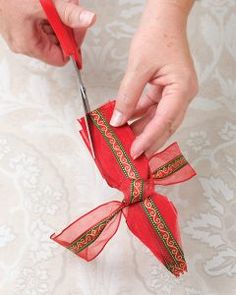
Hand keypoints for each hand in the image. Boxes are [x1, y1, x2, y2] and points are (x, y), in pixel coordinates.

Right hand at [0, 0, 95, 65]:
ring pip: (50, 33)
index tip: (78, 28)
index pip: (61, 57)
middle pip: (57, 45)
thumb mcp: (44, 4)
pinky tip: (49, 4)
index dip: (73, 44)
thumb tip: (88, 20)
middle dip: (67, 27)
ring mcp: (21, 34)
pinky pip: (40, 25)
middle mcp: (24, 44)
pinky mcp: (19, 25)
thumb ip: (68, 13)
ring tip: (58, 3)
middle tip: (70, 10)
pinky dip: (49, 15)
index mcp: (29, 45)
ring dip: (59, 19)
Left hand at [110, 0, 197, 158]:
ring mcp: (175, 93)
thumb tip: (119, 119)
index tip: (136, 152)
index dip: (149, 138)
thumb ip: (127, 96)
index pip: (164, 121)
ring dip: (143, 130)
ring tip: (128, 141)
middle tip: (134, 155)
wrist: (164, 18)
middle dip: (149, 140)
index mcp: (181, 89)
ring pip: (159, 119)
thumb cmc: (157, 35)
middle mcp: (182, 94)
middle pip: (165, 125)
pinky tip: (128, 122)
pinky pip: (153, 108)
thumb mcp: (138, 67)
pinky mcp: (166, 90)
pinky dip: (140, 116)